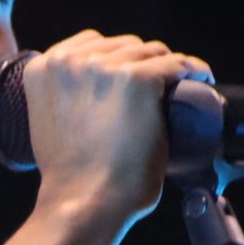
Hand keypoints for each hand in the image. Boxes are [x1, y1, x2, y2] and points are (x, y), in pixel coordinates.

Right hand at [21, 29, 211, 219]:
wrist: (85, 200)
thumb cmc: (70, 175)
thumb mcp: (50, 120)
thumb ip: (64, 94)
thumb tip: (94, 89)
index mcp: (42, 68)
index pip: (89, 44)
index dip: (115, 58)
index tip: (131, 74)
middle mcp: (70, 61)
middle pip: (122, 46)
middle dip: (141, 64)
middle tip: (158, 89)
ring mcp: (104, 68)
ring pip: (150, 53)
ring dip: (167, 67)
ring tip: (185, 81)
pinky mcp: (138, 80)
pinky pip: (176, 64)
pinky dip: (193, 70)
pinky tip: (201, 78)